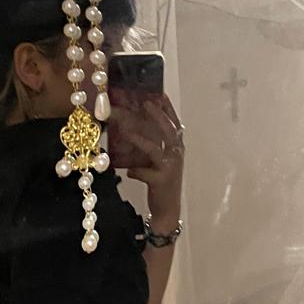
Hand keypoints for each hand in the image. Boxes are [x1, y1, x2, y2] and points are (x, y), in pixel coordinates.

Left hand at [109, 94, 184, 229]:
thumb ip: (153, 147)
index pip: (174, 124)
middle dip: (158, 115)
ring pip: (154, 148)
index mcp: (177, 149)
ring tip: (126, 131)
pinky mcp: (160, 181)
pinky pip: (143, 172)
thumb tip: (133, 129)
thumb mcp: (160, 163)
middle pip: (169, 130)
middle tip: (146, 103)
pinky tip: (129, 172)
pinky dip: (134, 171)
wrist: (168, 210)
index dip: (168, 109)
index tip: (159, 94)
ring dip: (140, 139)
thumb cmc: (161, 184)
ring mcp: (169, 168)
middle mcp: (176, 155)